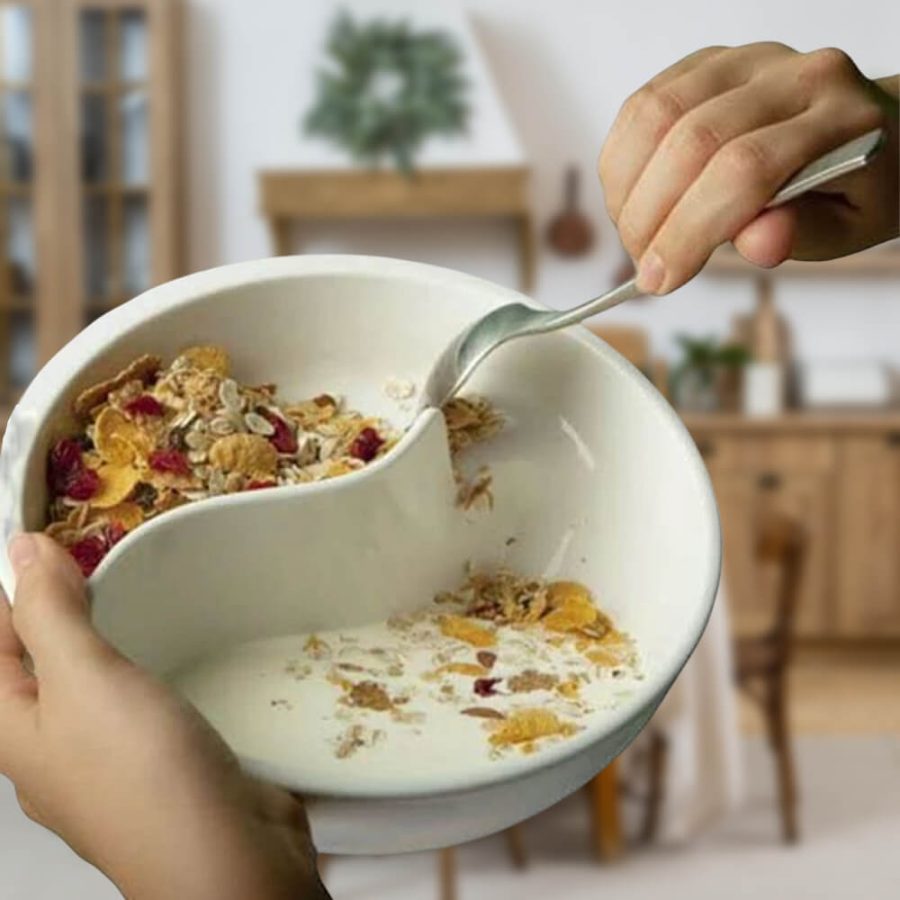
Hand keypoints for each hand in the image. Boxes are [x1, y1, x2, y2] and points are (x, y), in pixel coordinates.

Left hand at [0, 534, 328, 899]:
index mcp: (11, 731)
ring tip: (127, 597)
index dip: (12, 590)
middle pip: (32, 666)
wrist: (222, 855)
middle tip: (90, 561)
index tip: (51, 542)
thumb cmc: (140, 768)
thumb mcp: (82, 677)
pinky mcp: (152, 769)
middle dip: (51, 612)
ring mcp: (101, 765)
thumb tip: (20, 549)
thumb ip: (48, 612)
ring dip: (96, 641)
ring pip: (82, 687)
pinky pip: (126, 707)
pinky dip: (134, 672)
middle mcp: (47, 752)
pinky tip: (165, 658)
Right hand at [598, 43, 898, 293]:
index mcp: (840, 116)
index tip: (660, 279)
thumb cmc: (853, 187)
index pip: (746, 169)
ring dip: (627, 190)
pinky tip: (630, 199)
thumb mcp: (844, 229)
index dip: (689, 231)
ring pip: (655, 116)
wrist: (859, 135)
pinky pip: (640, 105)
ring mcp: (745, 61)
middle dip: (650, 217)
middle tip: (645, 268)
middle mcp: (792, 74)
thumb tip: (757, 243)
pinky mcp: (706, 64)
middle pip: (692, 140)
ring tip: (636, 236)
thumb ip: (800, 234)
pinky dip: (620, 160)